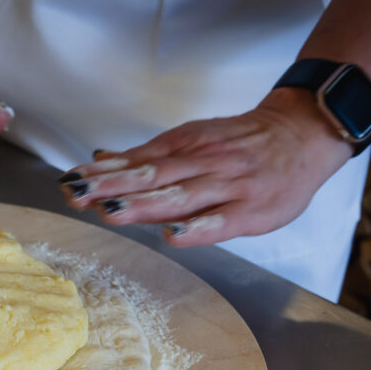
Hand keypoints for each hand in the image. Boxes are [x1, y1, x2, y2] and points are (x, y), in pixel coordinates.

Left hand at [58, 88, 354, 245]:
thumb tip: (101, 161)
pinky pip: (219, 221)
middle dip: (108, 188)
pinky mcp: (248, 210)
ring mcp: (224, 186)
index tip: (67, 182)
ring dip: (142, 205)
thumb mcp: (193, 140)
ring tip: (110, 212)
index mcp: (183, 149)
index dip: (100, 174)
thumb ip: (149, 156)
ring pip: (178, 196)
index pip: (135, 163)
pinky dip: (196, 228)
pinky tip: (173, 236)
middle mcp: (199, 165)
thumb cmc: (241, 144)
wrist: (303, 133)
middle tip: (74, 197)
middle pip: (148, 177)